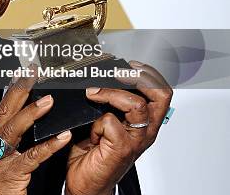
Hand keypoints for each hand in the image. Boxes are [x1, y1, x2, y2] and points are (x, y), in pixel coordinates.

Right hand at [0, 73, 71, 194]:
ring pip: (13, 130)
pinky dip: (47, 146)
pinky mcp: (11, 174)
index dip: (12, 91)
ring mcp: (0, 160)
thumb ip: (3, 143)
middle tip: (33, 75)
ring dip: (31, 113)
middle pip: (4, 112)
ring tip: (49, 101)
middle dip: (19, 91)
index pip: (1, 109)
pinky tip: (61, 138)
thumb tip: (14, 126)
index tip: (22, 75)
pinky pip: (31, 157)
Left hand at [65, 61, 172, 194]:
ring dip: (110, 93)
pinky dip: (97, 122)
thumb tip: (95, 77)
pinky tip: (92, 133)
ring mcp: (135, 140)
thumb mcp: (101, 121)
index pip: (161, 91)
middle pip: (159, 94)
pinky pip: (111, 122)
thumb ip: (105, 103)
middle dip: (137, 77)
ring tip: (92, 94)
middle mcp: (144, 130)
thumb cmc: (92, 154)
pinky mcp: (121, 149)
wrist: (87, 184)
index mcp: (143, 122)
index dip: (148, 74)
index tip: (129, 65)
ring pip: (136, 104)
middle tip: (116, 73)